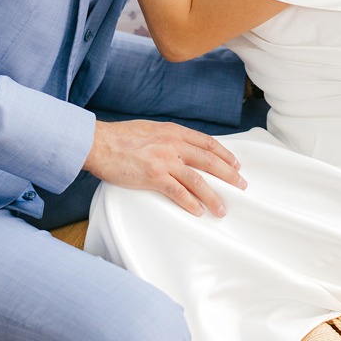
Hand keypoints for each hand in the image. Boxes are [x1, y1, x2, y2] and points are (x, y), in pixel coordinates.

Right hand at [83, 119, 246, 217]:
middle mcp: (173, 144)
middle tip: (241, 185)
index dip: (224, 154)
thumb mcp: (150, 129)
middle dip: (228, 174)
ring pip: (197, 180)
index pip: (207, 142)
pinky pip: (178, 192)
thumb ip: (167, 137)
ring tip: (222, 209)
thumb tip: (180, 148)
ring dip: (213, 196)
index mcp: (173, 131)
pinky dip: (190, 203)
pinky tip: (199, 211)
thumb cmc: (120, 138)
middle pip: (209, 160)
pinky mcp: (153, 176)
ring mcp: (164, 160)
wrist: (98, 143)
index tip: (236, 164)